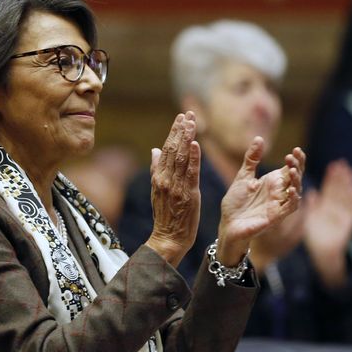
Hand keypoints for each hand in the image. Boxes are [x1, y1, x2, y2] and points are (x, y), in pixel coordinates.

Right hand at [145, 112, 200, 266]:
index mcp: (159, 177)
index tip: (181, 117)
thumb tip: (155, 150)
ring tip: (192, 122)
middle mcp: (165, 179)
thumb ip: (157, 169)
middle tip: (188, 113)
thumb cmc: (166, 216)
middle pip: (173, 150)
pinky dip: (193, 158)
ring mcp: (176, 186)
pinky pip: (191, 173)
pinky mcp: (188, 194)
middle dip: (181, 130)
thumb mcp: (157, 190)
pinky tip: (195, 144)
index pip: (166, 149)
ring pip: (181, 158)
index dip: (174, 132)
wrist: (168, 238)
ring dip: (187, 138)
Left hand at [217, 138, 304, 265]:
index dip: (296, 159)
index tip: (295, 149)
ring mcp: (278, 204)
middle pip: (296, 177)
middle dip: (298, 166)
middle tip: (293, 156)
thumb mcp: (243, 177)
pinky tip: (291, 189)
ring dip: (297, 181)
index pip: (290, 168)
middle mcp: (278, 192)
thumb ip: (252, 159)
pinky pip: (290, 207)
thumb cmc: (236, 203)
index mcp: (272, 182)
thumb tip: (259, 138)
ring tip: (292, 170)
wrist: (228, 224)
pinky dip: (293, 199)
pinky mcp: (276, 216)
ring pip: (296, 191)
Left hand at [303, 160, 351, 288]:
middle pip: (338, 190)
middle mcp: (335, 208)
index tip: (333, 166)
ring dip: (347, 184)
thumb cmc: (315, 236)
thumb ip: (312, 206)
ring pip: (345, 196)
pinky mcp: (348, 221)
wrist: (323, 252)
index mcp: (325, 207)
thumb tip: (312, 192)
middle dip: (340, 177)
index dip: (331, 178)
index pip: (329, 189)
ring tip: (349, 171)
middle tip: (342, 163)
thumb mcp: (311, 219)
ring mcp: (342, 214)